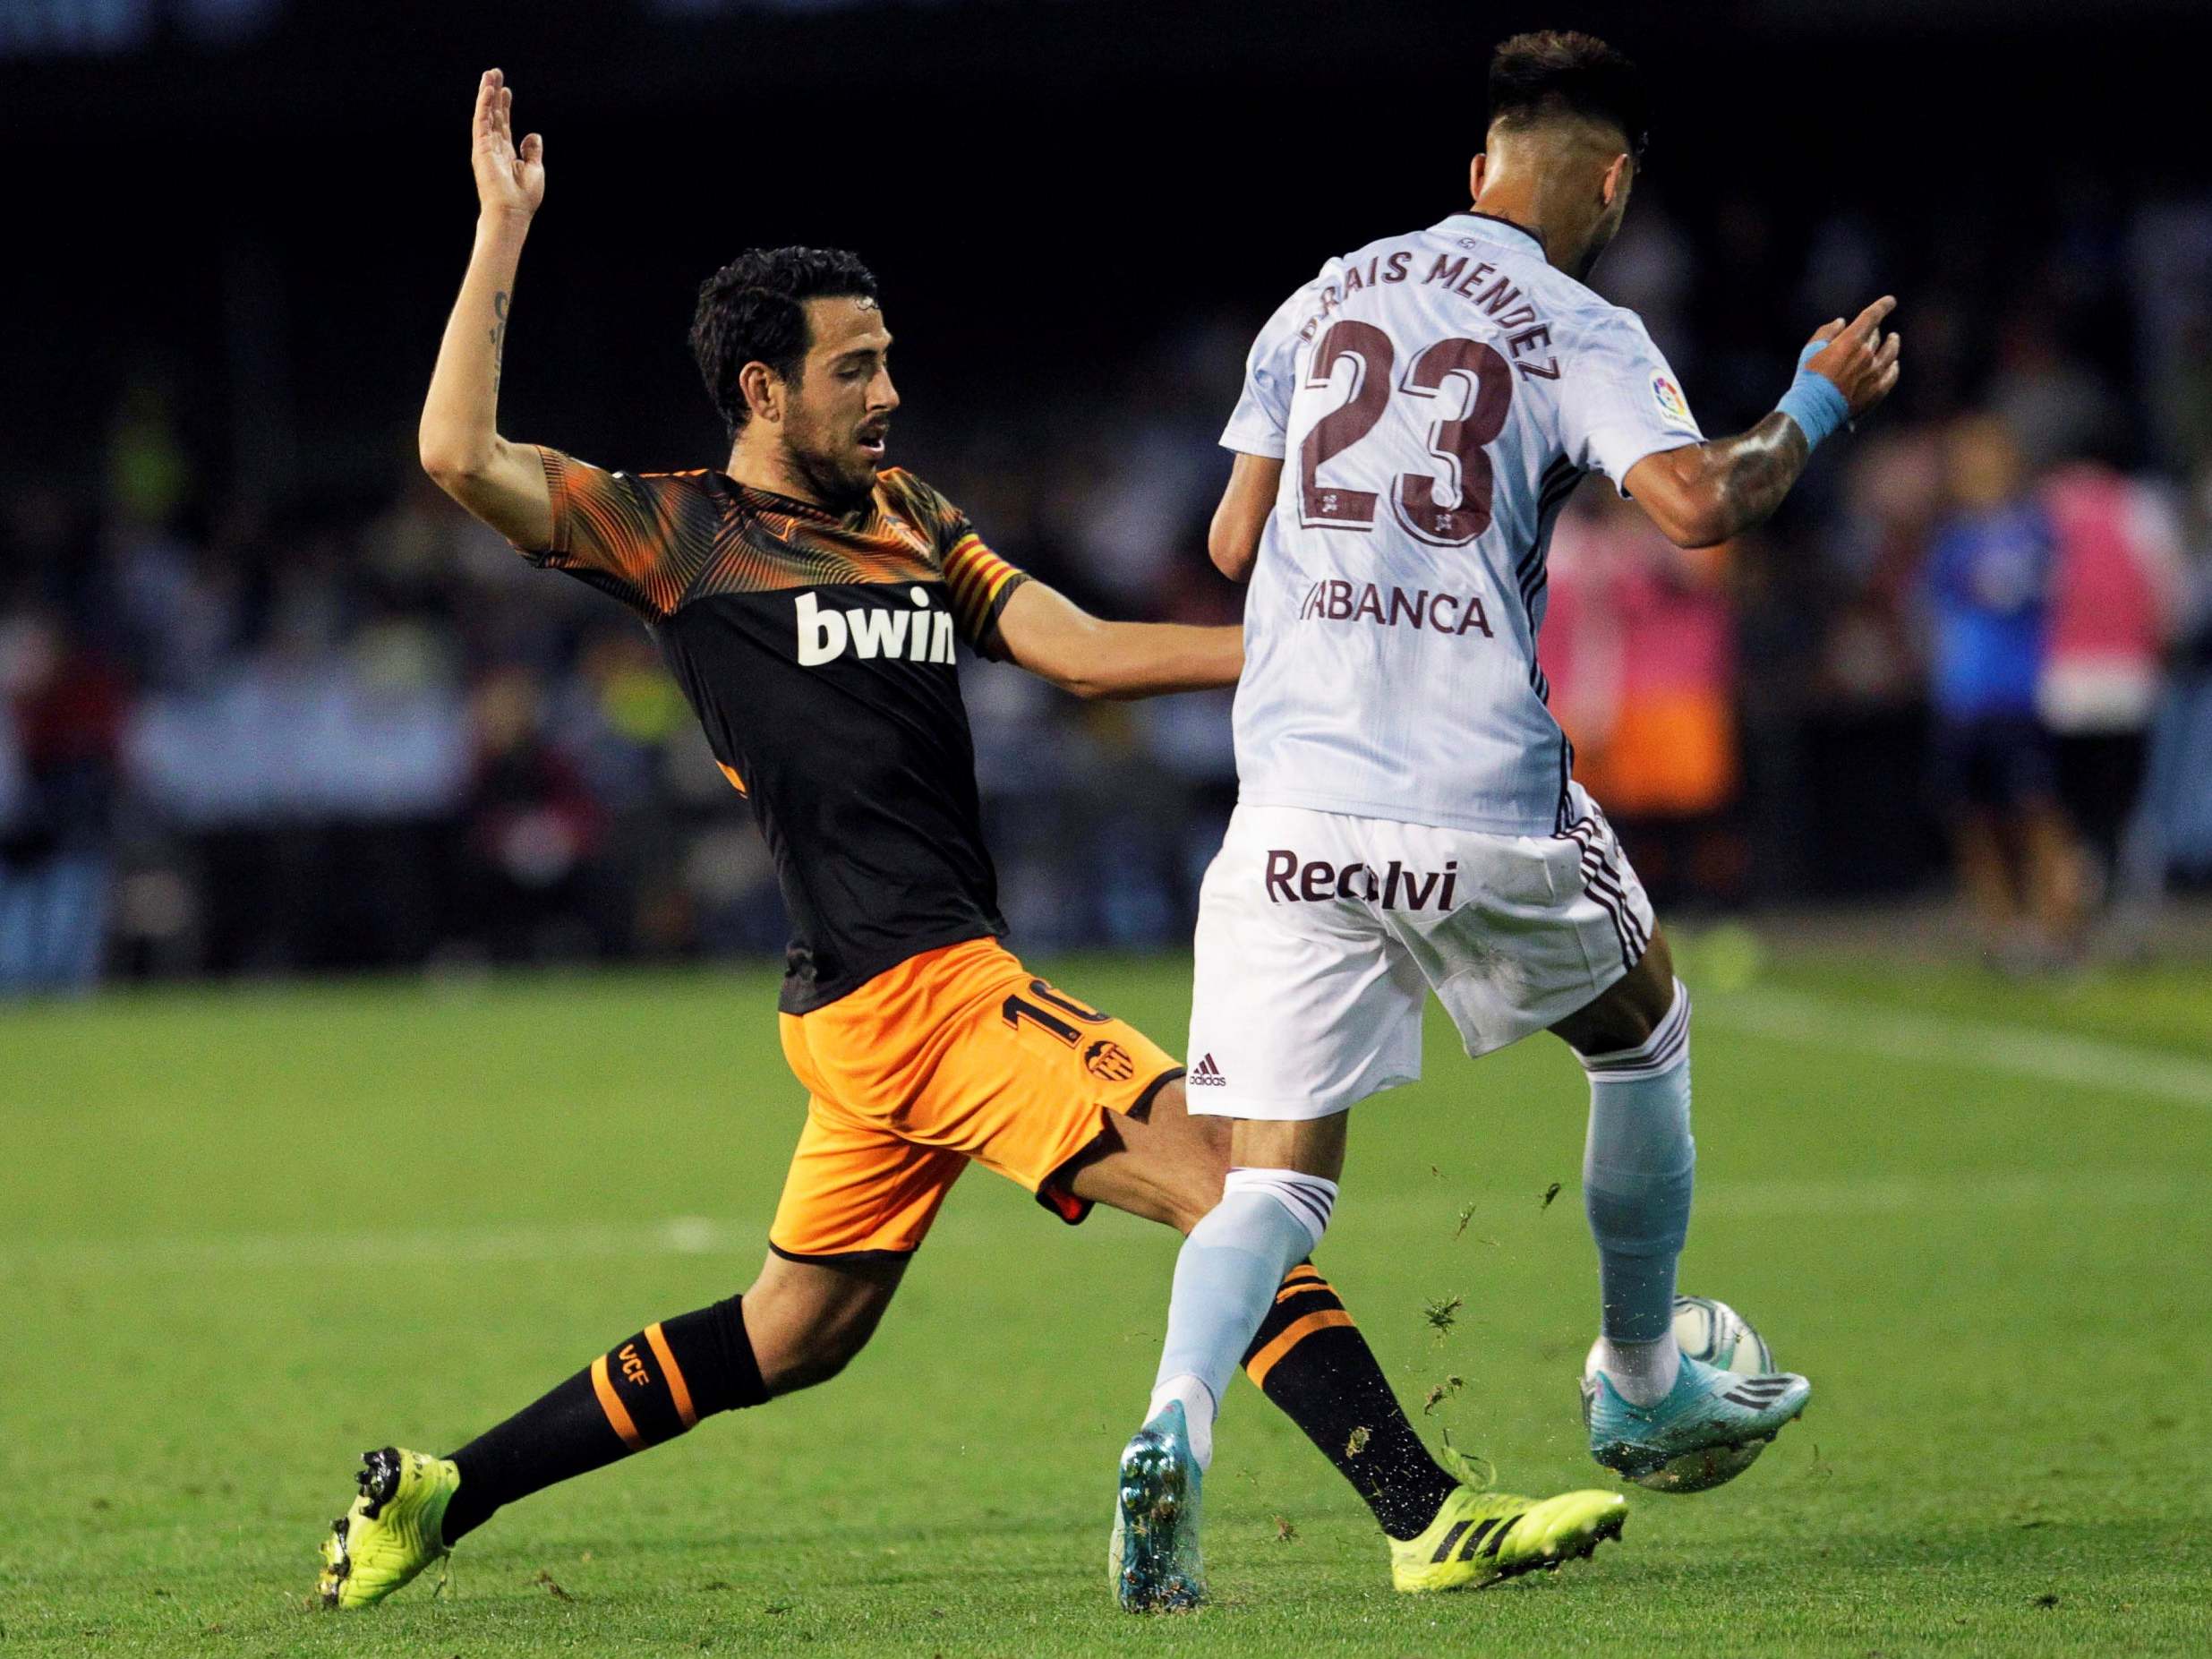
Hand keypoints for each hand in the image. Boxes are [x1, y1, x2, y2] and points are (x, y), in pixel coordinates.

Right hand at [472, 69, 544, 222]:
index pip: (504, 124)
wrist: (512, 211)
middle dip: (494, 94)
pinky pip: (482, 122)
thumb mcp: (535, 169)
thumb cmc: (523, 197)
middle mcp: (494, 147)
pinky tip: (488, 90)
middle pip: (494, 115)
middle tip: (494, 73)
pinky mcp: (480, 148)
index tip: (506, 90)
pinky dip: (484, 105)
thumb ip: (533, 151)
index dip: (505, 106)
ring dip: (487, 94)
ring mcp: (486, 147)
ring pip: (485, 114)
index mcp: (507, 153)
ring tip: (489, 74)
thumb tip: (534, 134)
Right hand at [1804, 295, 1900, 419]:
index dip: (1883, 306)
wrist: (1812, 410)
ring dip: (1893, 344)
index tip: (1891, 301)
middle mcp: (1867, 354)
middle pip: (1877, 336)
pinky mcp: (1877, 391)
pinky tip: (1894, 365)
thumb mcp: (1810, 349)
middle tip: (1874, 329)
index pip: (1872, 316)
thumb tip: (1842, 323)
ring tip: (1894, 339)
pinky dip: (1894, 368)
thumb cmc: (1808, 378)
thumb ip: (1827, 332)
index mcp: (1851, 341)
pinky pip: (1891, 376)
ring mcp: (1874, 374)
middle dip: (1876, 330)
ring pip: (1890, 353)